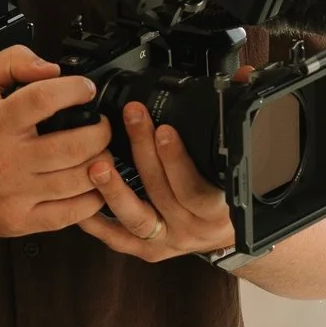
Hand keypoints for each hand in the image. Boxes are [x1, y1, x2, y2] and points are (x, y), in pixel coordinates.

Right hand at [0, 45, 113, 237]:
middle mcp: (6, 160)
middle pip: (73, 145)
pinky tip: (91, 182)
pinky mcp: (21, 221)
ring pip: (78, 180)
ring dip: (102, 163)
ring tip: (100, 152)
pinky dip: (92, 197)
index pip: (44, 99)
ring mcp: (14, 194)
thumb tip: (51, 69)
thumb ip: (12, 62)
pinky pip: (71, 213)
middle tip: (101, 125)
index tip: (86, 89)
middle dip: (101, 131)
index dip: (75, 90)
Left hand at [76, 103, 235, 262]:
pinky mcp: (145, 249)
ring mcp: (166, 241)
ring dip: (115, 190)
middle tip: (131, 119)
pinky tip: (82, 196)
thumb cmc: (230, 196)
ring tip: (97, 163)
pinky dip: (96, 221)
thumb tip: (244, 76)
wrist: (224, 236)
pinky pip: (117, 239)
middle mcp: (192, 228)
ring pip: (137, 218)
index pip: (198, 188)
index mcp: (218, 209)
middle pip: (163, 193)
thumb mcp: (241, 164)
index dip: (179, 161)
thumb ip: (238, 118)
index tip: (165, 130)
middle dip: (145, 153)